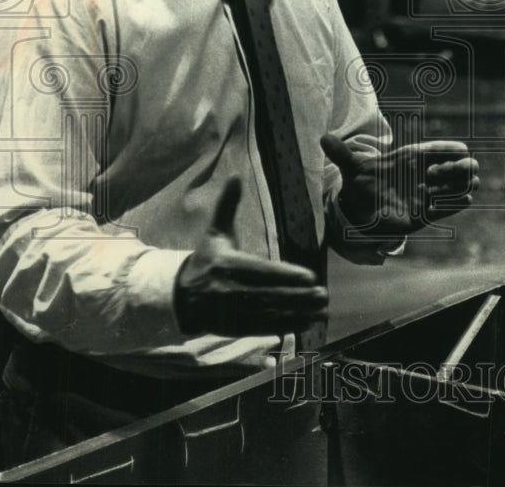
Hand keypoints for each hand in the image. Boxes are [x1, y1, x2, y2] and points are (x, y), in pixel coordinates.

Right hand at [174, 178, 328, 336]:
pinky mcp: (236, 327)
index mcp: (228, 265)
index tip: (311, 276)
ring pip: (271, 313)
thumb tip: (235, 176)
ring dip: (299, 313)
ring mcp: (234, 311)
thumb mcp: (216, 232)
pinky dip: (287, 326)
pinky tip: (307, 324)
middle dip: (299, 296)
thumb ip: (227, 206)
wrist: (180, 296)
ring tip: (322, 310)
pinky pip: (264, 328)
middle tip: (324, 295)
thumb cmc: (207, 260)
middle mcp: (231, 290)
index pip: (262, 271)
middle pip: (271, 294)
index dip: (286, 275)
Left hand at [320, 135, 479, 239]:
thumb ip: (342, 155)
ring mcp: (436, 190)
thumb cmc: (364, 183)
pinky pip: (461, 203)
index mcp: (419, 156)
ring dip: (455, 190)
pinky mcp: (434, 210)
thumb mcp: (354, 169)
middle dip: (457, 172)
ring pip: (469, 184)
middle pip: (469, 164)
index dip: (449, 156)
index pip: (455, 148)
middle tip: (430, 181)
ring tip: (430, 197)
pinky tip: (433, 208)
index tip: (428, 168)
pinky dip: (455, 204)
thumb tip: (322, 138)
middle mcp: (432, 171)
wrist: (365, 208)